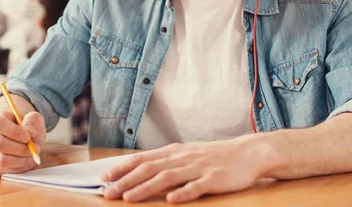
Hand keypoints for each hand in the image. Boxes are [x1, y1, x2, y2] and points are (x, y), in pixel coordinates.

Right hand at [0, 98, 46, 175]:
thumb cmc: (27, 126)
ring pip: (2, 160)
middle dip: (21, 149)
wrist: (23, 136)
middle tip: (36, 149)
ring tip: (32, 155)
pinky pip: (3, 171)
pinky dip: (18, 168)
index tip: (28, 137)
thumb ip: (33, 122)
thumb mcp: (34, 119)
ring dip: (21, 160)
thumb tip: (30, 133)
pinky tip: (25, 161)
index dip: (13, 131)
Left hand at [101, 138, 277, 203]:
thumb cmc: (213, 156)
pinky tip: (171, 200)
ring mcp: (197, 168)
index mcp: (173, 152)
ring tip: (129, 197)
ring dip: (146, 188)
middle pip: (149, 169)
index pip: (141, 159)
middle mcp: (181, 158)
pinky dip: (183, 193)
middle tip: (107, 193)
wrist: (247, 153)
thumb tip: (139, 170)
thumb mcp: (185, 154)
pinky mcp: (214, 178)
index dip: (121, 169)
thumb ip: (164, 162)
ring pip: (167, 177)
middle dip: (125, 181)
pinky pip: (196, 187)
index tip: (103, 178)